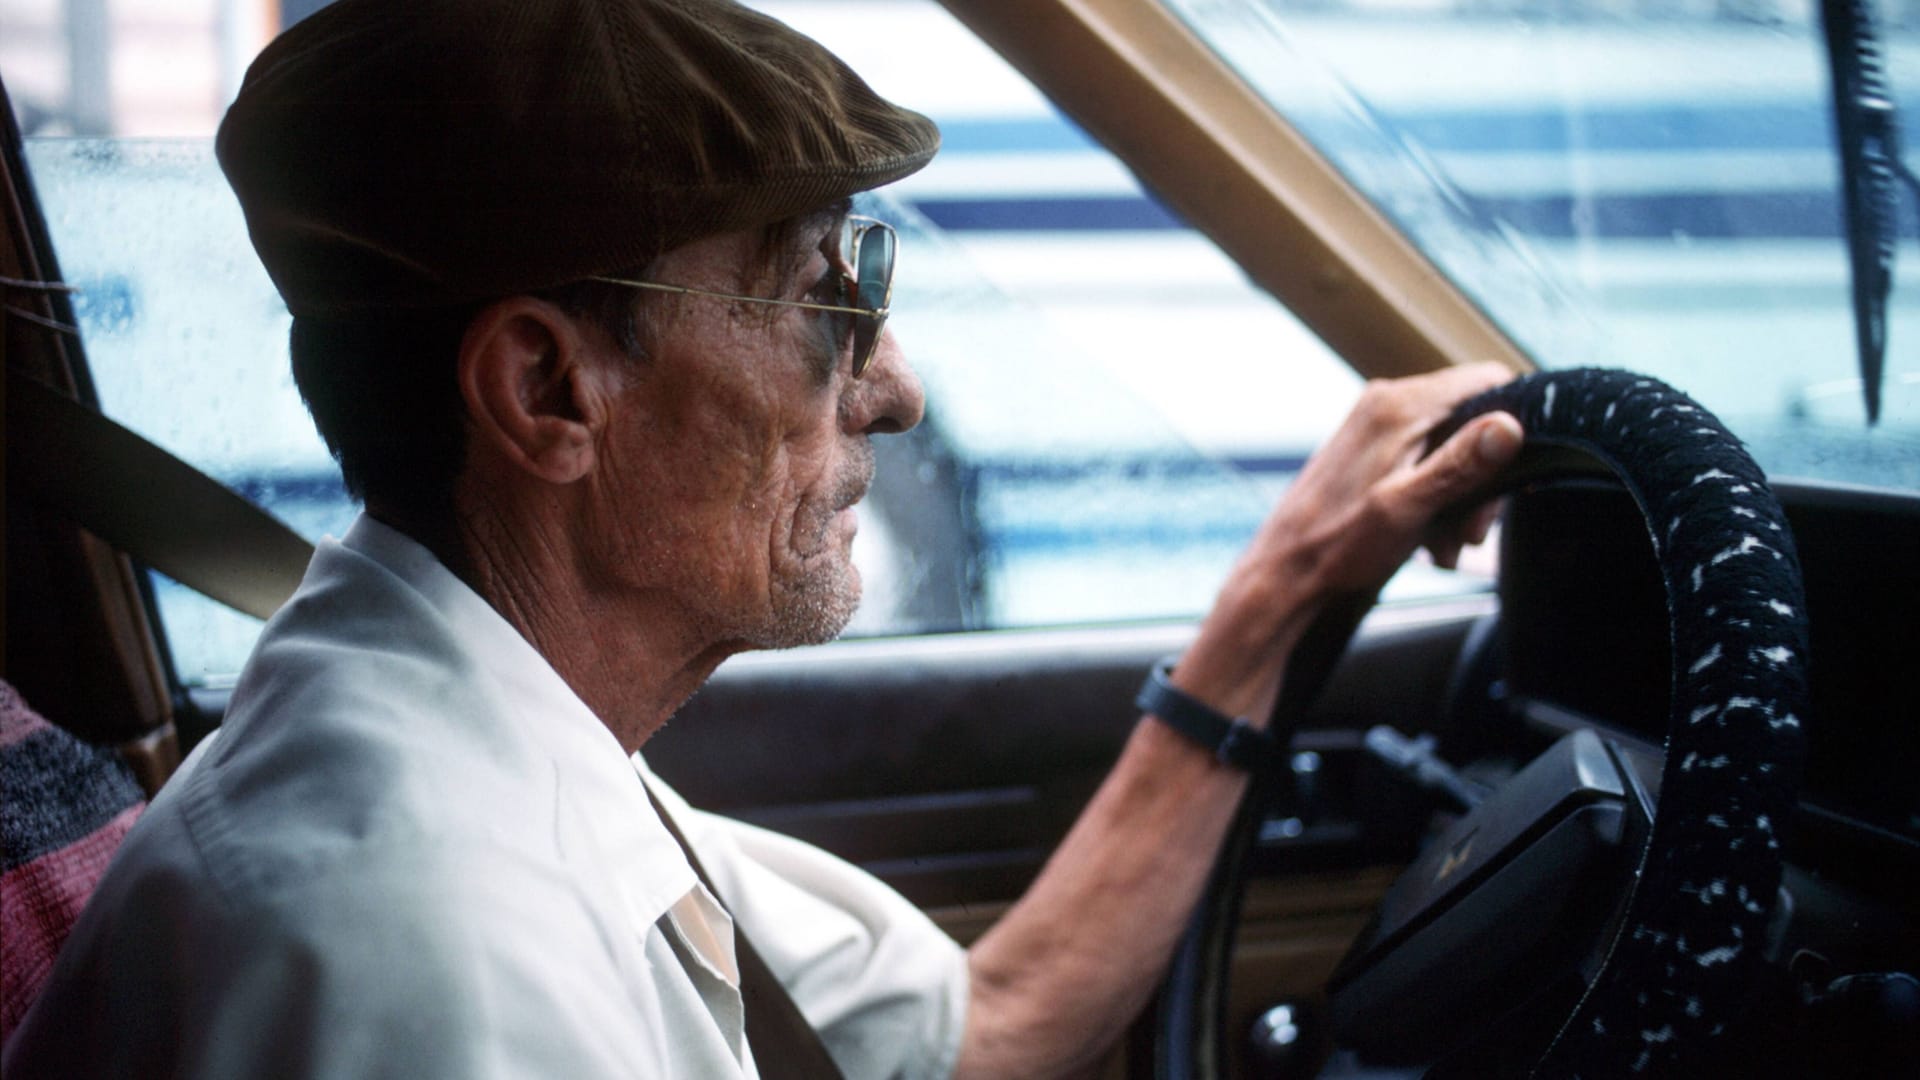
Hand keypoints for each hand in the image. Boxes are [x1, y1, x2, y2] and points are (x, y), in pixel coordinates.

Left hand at [1176, 363, 1523, 718]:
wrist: (1286, 570)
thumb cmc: (1338, 543)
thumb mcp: (1408, 507)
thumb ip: (1460, 464)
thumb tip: (1510, 425)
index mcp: (1400, 406)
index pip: (1489, 381)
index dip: (1514, 422)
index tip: (1513, 477)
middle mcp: (1389, 402)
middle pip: (1472, 420)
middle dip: (1484, 478)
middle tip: (1472, 533)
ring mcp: (1378, 424)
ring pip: (1452, 446)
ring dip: (1461, 498)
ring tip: (1448, 547)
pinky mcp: (1373, 449)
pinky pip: (1425, 461)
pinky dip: (1436, 499)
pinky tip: (1430, 542)